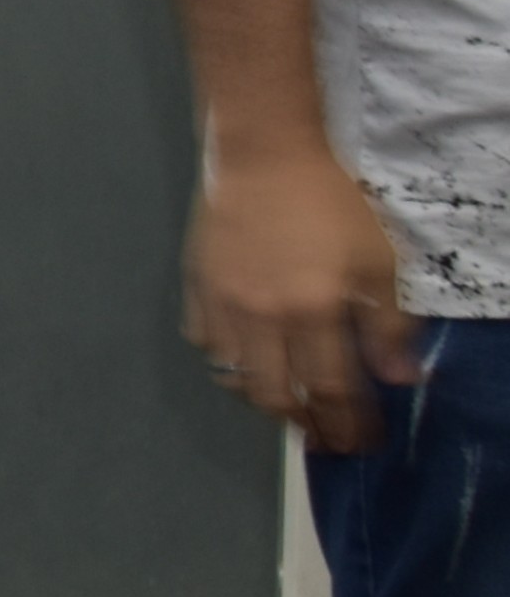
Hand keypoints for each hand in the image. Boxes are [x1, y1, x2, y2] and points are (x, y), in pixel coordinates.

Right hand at [185, 147, 419, 453]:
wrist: (263, 155)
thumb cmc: (328, 202)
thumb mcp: (377, 259)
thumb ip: (388, 324)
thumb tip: (399, 378)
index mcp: (312, 309)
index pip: (331, 388)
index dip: (347, 422)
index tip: (358, 442)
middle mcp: (263, 317)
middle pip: (275, 394)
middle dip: (302, 423)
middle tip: (320, 436)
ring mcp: (223, 304)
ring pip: (233, 375)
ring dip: (262, 398)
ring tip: (284, 403)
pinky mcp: (197, 287)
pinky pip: (204, 342)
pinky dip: (224, 360)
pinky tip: (243, 357)